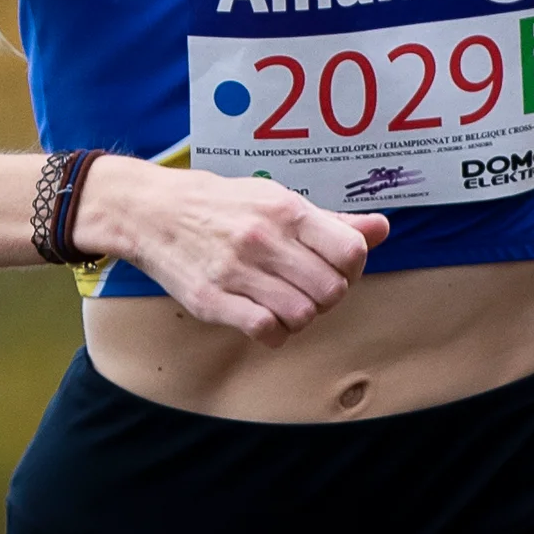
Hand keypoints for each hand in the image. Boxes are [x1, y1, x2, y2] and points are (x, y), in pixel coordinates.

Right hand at [77, 158, 390, 346]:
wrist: (152, 211)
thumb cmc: (224, 206)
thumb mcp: (276, 200)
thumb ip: (331, 221)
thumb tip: (381, 229)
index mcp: (286, 210)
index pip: (351, 252)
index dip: (353, 268)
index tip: (337, 268)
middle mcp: (264, 239)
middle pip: (331, 290)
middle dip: (329, 296)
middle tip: (310, 290)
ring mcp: (237, 271)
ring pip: (302, 315)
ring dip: (302, 317)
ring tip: (287, 304)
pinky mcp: (212, 301)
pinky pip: (265, 331)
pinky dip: (275, 333)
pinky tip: (265, 319)